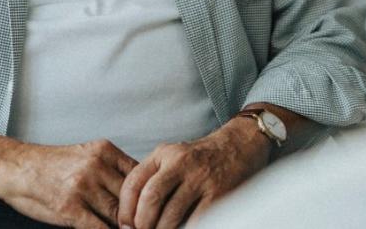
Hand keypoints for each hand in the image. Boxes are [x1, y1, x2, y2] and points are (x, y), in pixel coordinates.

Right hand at [0, 139, 138, 227]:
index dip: (149, 198)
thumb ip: (111, 170)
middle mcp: (97, 166)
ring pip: (119, 216)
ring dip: (127, 228)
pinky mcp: (70, 208)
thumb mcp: (85, 155)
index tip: (155, 211)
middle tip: (150, 226)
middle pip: (133, 197)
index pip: (141, 176)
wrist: (14, 167)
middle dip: (140, 217)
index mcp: (104, 151)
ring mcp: (84, 187)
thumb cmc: (49, 165)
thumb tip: (138, 193)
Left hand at [118, 119, 270, 228]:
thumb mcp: (172, 156)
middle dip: (142, 224)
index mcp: (163, 154)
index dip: (125, 210)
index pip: (133, 183)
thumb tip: (132, 214)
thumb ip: (152, 177)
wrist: (239, 145)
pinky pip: (197, 220)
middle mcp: (180, 163)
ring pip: (172, 214)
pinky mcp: (218, 193)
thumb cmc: (200, 158)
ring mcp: (200, 178)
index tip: (125, 226)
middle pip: (150, 199)